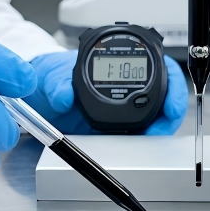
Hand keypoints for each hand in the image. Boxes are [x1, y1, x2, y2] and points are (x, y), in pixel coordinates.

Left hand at [23, 50, 187, 135]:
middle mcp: (125, 87)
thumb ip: (58, 84)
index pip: (160, 69)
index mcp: (119, 65)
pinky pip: (134, 136)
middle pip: (163, 98)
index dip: (172, 87)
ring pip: (153, 119)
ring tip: (151, 139)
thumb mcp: (51, 75)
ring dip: (158, 129)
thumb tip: (63, 96)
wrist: (37, 95)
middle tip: (162, 128)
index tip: (171, 104)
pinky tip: (138, 146)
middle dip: (169, 115)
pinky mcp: (112, 129)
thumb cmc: (49, 74)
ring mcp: (121, 108)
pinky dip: (141, 142)